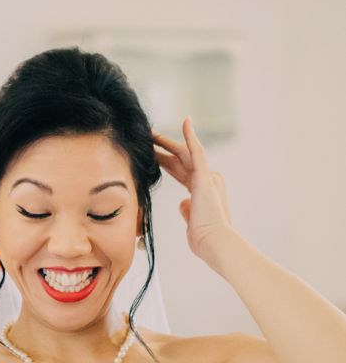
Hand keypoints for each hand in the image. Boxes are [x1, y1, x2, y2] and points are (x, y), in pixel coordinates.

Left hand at [152, 117, 233, 260]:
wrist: (215, 241)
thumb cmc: (203, 238)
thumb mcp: (191, 221)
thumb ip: (187, 210)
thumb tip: (183, 203)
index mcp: (201, 191)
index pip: (179, 172)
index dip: (165, 163)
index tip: (152, 157)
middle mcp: (206, 180)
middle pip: (179, 160)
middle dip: (162, 149)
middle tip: (147, 138)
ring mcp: (207, 177)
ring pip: (184, 153)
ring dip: (167, 142)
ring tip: (151, 132)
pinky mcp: (206, 176)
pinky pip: (197, 151)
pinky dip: (191, 136)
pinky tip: (186, 121)